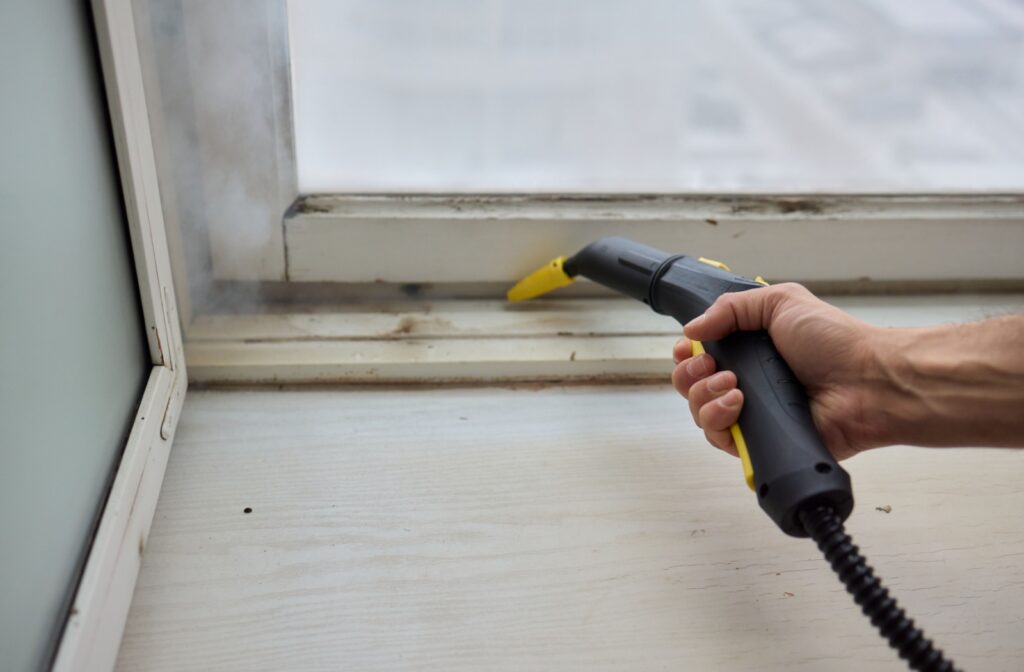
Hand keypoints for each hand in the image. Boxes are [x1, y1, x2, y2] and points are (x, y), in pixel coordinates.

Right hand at [670, 283, 880, 460]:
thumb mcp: (781, 302)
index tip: (690, 348)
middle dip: (690, 376)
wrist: (868, 382)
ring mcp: (752, 415)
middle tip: (714, 367)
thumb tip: (692, 329)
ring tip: (734, 387)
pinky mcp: (760, 443)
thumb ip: (732, 307)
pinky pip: (720, 440)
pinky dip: (718, 422)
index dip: (687, 355)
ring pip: (700, 415)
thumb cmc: (834, 340)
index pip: (700, 357)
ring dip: (704, 398)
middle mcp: (747, 384)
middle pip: (692, 387)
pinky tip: (738, 406)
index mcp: (750, 352)